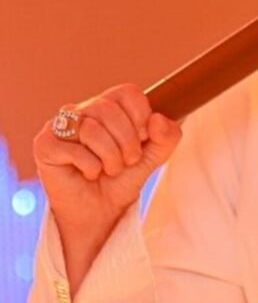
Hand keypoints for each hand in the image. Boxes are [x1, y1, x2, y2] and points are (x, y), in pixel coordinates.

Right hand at [33, 83, 181, 283]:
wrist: (102, 209)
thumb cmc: (124, 177)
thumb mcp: (155, 156)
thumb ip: (167, 136)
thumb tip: (157, 119)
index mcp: (109, 105)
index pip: (128, 93)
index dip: (141, 117)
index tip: (143, 139)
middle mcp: (82, 110)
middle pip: (108, 109)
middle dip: (127, 142)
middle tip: (128, 161)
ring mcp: (60, 126)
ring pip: (91, 129)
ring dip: (110, 157)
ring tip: (109, 169)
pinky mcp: (45, 145)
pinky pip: (73, 149)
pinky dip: (90, 167)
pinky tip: (89, 174)